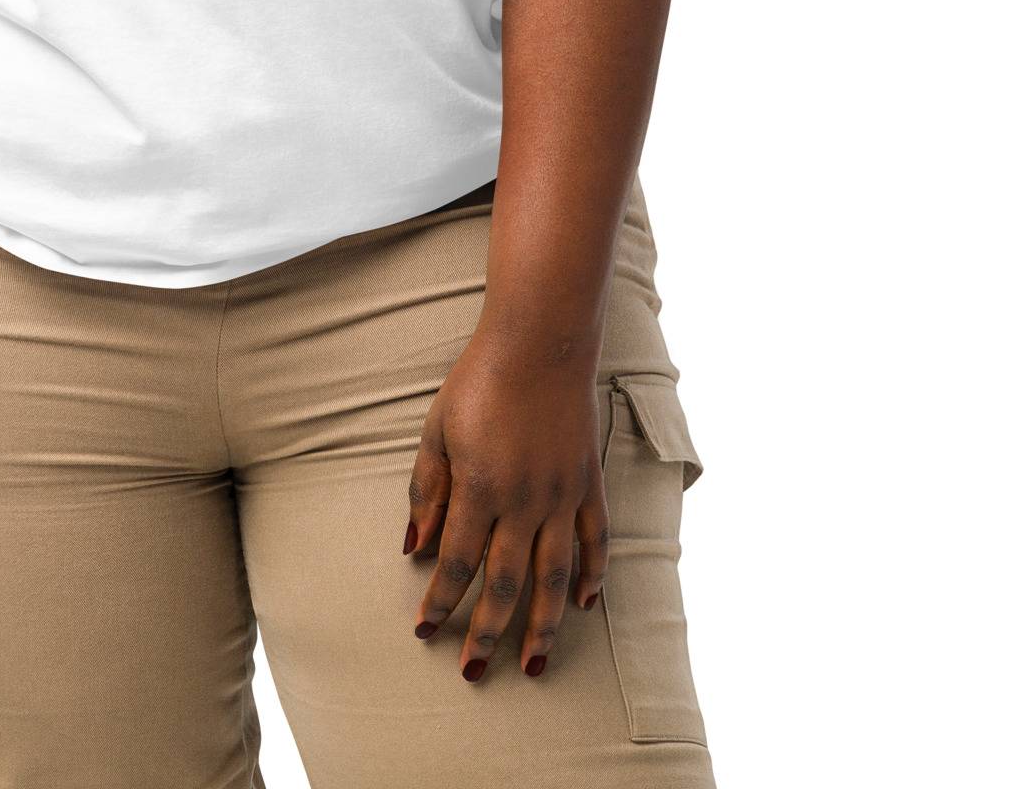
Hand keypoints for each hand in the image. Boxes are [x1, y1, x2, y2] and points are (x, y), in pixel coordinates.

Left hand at [402, 332, 606, 680]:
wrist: (540, 342)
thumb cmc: (479, 381)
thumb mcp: (437, 430)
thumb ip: (427, 490)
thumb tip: (416, 546)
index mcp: (480, 487)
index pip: (457, 563)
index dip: (440, 601)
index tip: (425, 630)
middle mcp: (525, 501)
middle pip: (505, 584)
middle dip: (487, 633)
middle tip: (473, 671)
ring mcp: (562, 495)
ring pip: (555, 578)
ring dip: (544, 626)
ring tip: (535, 664)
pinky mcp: (589, 483)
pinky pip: (596, 542)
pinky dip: (593, 577)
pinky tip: (583, 605)